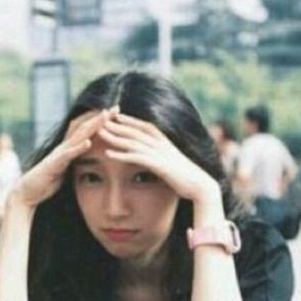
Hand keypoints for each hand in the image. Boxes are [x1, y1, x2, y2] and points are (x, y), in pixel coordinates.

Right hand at [10, 110, 108, 207]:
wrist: (27, 192)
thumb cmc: (45, 183)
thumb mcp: (65, 170)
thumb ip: (74, 162)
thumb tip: (87, 160)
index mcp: (67, 149)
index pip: (85, 131)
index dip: (99, 122)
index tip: (114, 113)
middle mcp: (63, 147)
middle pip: (83, 128)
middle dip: (100, 118)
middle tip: (116, 108)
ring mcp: (58, 154)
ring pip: (76, 136)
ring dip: (91, 126)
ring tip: (105, 117)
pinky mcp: (53, 164)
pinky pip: (67, 154)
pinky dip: (77, 148)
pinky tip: (88, 142)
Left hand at [100, 111, 220, 203]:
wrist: (201, 186)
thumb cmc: (187, 177)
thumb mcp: (173, 163)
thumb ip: (162, 157)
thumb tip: (156, 158)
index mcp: (165, 142)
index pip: (144, 126)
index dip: (129, 120)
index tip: (115, 115)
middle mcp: (161, 144)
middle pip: (135, 131)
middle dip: (117, 124)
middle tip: (101, 117)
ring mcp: (160, 154)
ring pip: (133, 142)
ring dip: (115, 136)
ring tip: (100, 132)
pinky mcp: (158, 165)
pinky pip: (136, 158)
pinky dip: (121, 155)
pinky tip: (108, 154)